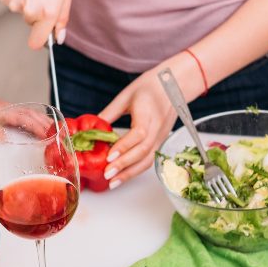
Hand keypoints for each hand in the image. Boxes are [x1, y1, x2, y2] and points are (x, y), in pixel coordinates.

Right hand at [0, 0, 72, 49]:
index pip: (37, 43)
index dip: (41, 39)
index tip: (43, 34)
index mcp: (48, 11)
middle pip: (31, 23)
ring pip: (21, 10)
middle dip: (37, 12)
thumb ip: (62, 17)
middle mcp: (29, 10)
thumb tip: (58, 37)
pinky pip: (12, 0)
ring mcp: (13, 3)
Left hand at [98, 53, 204, 187]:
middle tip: (107, 174)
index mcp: (148, 111)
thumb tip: (93, 128)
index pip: (139, 133)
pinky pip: (150, 158)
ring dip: (130, 172)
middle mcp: (158, 126)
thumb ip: (110, 113)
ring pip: (148, 159)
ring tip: (113, 182)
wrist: (175, 84)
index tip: (109, 156)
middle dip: (124, 165)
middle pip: (144, 150)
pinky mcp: (162, 141)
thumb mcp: (126, 96)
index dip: (124, 146)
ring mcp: (162, 135)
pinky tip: (123, 175)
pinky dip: (136, 169)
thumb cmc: (150, 87)